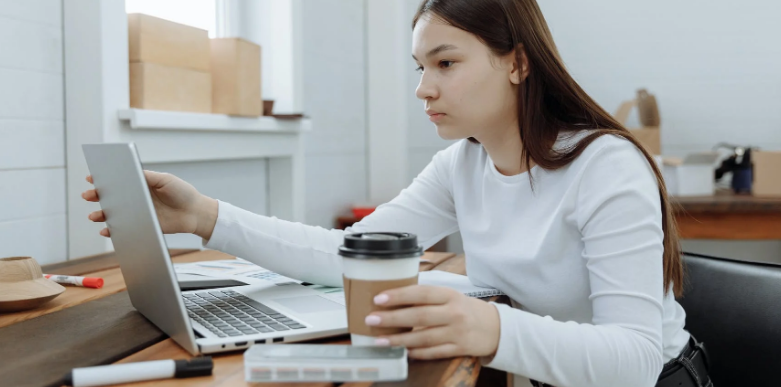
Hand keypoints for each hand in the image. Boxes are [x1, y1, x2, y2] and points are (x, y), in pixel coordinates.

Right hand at [81, 171, 218, 239]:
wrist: (195, 213)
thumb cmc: (182, 192)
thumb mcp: (165, 180)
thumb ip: (148, 177)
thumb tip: (130, 171)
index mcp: (140, 184)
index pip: (118, 180)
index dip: (104, 179)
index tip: (92, 178)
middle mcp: (136, 198)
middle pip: (111, 197)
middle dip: (97, 196)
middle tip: (88, 195)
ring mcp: (137, 213)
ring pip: (114, 214)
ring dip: (101, 214)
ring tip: (94, 216)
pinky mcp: (142, 226)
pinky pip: (123, 229)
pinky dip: (112, 231)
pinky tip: (105, 231)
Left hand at [365, 285, 500, 359]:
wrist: (496, 327)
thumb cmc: (466, 309)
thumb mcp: (450, 296)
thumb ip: (427, 298)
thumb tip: (394, 298)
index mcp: (449, 295)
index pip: (421, 294)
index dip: (399, 296)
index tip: (379, 298)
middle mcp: (454, 313)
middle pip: (419, 316)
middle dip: (392, 318)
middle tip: (372, 319)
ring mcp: (457, 333)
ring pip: (424, 337)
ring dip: (399, 340)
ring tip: (379, 340)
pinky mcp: (459, 349)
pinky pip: (434, 352)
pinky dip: (417, 353)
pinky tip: (402, 352)